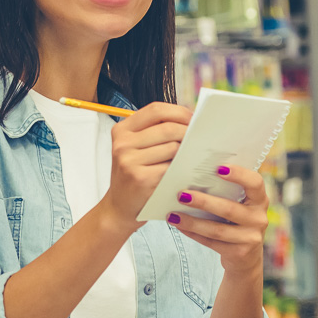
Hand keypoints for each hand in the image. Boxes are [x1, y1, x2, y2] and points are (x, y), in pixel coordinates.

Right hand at [101, 102, 189, 223]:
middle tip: (199, 140)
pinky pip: (171, 167)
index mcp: (122, 130)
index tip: (192, 120)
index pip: (156, 110)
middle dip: (188, 133)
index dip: (179, 112)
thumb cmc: (135, 176)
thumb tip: (191, 121)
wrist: (119, 207)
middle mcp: (123, 143)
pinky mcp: (140, 178)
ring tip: (191, 157)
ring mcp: (129, 161)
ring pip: (173, 147)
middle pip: (167, 128)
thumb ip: (155, 133)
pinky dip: (181, 169)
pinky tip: (183, 172)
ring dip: (186, 152)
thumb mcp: (136, 149)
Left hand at [168, 164, 269, 277]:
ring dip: (192, 222)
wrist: (247, 256)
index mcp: (260, 200)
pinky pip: (212, 242)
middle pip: (229, 209)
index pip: (255, 183)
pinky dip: (193, 233)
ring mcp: (251, 237)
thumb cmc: (237, 221)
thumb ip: (227, 192)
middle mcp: (259, 218)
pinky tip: (179, 226)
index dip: (239, 174)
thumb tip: (193, 177)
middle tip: (182, 195)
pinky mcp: (239, 253)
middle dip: (203, 202)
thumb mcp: (240, 205)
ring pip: (217, 230)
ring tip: (173, 215)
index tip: (218, 168)